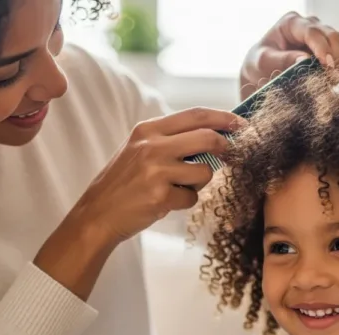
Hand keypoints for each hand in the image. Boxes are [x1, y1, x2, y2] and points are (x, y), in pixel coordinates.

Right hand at [34, 107, 241, 298]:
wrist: (97, 214)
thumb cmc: (124, 183)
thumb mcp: (140, 151)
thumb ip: (172, 140)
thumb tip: (215, 136)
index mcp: (148, 130)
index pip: (196, 115)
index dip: (224, 118)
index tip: (242, 124)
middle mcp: (152, 145)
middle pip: (208, 138)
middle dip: (226, 148)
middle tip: (231, 156)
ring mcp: (156, 170)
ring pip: (205, 172)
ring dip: (199, 184)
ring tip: (177, 188)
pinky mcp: (160, 196)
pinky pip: (192, 198)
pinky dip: (185, 202)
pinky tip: (165, 203)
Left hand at [240, 11, 338, 99]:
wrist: (262, 76)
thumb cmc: (258, 66)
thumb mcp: (262, 64)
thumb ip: (282, 61)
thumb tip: (305, 60)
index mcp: (291, 23)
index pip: (312, 32)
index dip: (322, 48)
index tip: (327, 65)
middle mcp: (310, 25)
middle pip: (332, 35)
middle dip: (336, 56)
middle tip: (333, 78)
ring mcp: (322, 36)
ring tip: (332, 81)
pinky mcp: (330, 50)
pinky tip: (333, 80)